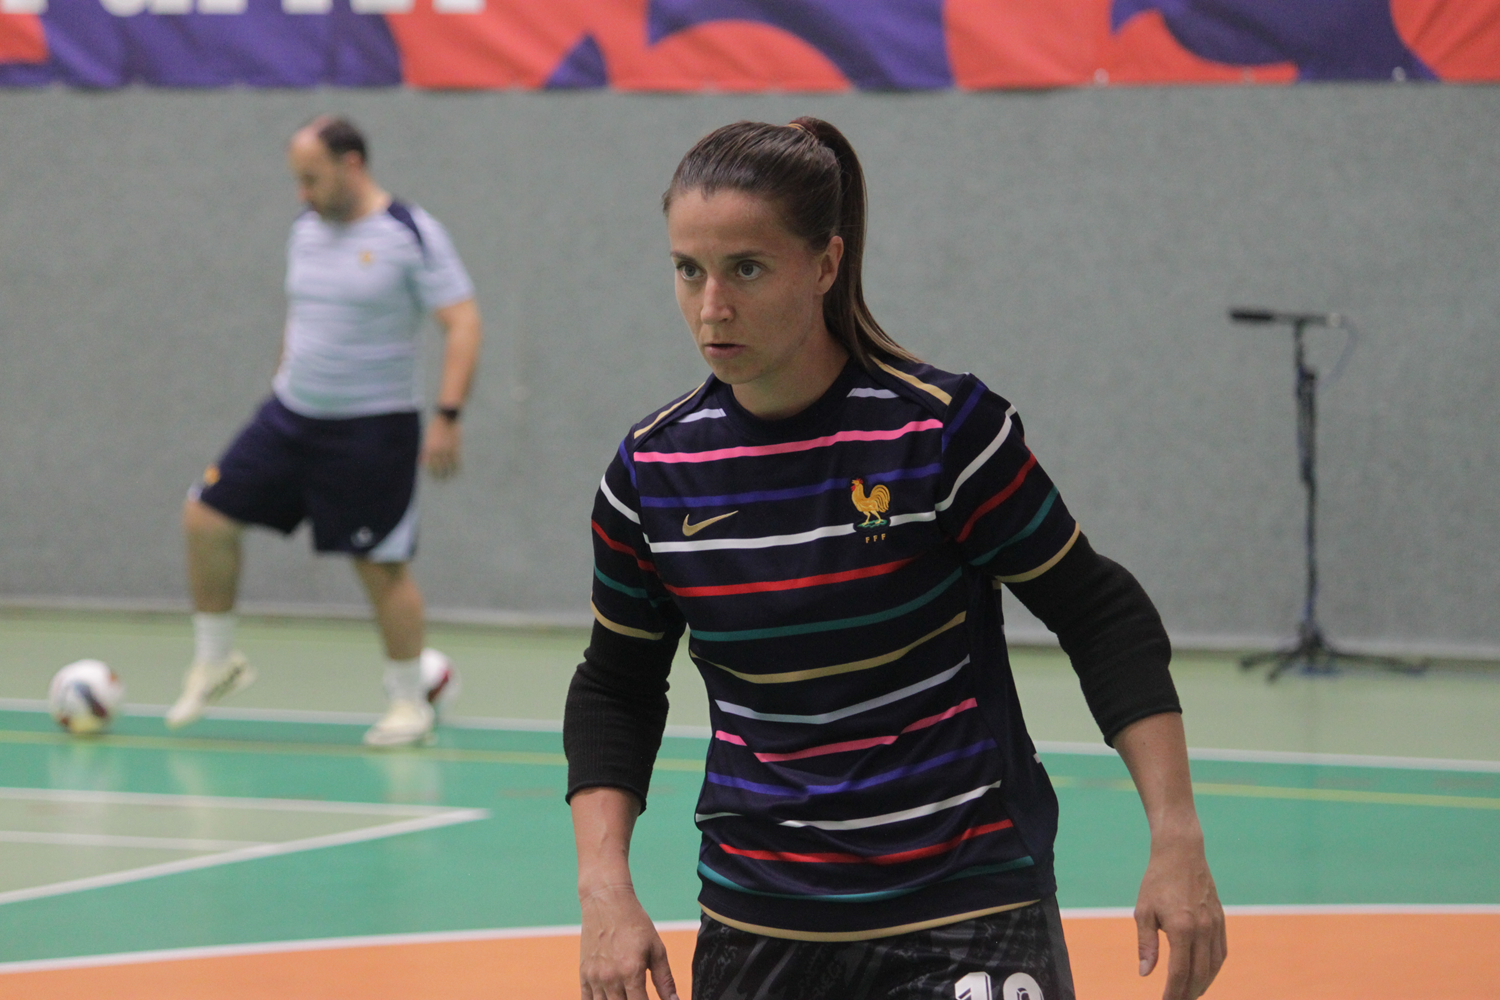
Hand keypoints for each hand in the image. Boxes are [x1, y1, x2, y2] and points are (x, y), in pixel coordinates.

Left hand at [422, 417, 460, 477]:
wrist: (446, 417)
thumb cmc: (434, 427)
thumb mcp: (427, 439)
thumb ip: (424, 451)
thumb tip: (420, 462)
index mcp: (429, 448)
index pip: (429, 465)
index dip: (431, 473)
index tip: (433, 477)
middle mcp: (437, 451)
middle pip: (438, 468)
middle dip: (439, 475)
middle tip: (440, 480)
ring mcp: (447, 449)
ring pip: (448, 466)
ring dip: (448, 473)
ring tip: (448, 478)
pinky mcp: (456, 447)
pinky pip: (456, 461)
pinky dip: (456, 467)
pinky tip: (456, 471)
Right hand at [579, 884, 678, 999]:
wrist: (606, 902)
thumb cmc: (635, 923)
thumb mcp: (656, 949)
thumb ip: (665, 979)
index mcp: (631, 972)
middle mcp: (610, 978)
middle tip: (639, 997)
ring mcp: (594, 977)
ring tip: (627, 996)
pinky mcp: (584, 974)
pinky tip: (609, 998)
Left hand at [1134, 828, 1226, 998]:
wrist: (1181, 853)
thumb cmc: (1157, 881)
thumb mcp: (1143, 911)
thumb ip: (1146, 944)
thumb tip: (1145, 973)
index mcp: (1182, 928)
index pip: (1179, 972)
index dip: (1173, 992)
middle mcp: (1203, 929)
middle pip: (1200, 974)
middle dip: (1189, 993)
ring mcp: (1215, 925)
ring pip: (1214, 966)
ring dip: (1204, 983)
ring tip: (1190, 993)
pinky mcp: (1221, 920)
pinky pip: (1221, 952)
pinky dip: (1214, 968)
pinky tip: (1204, 974)